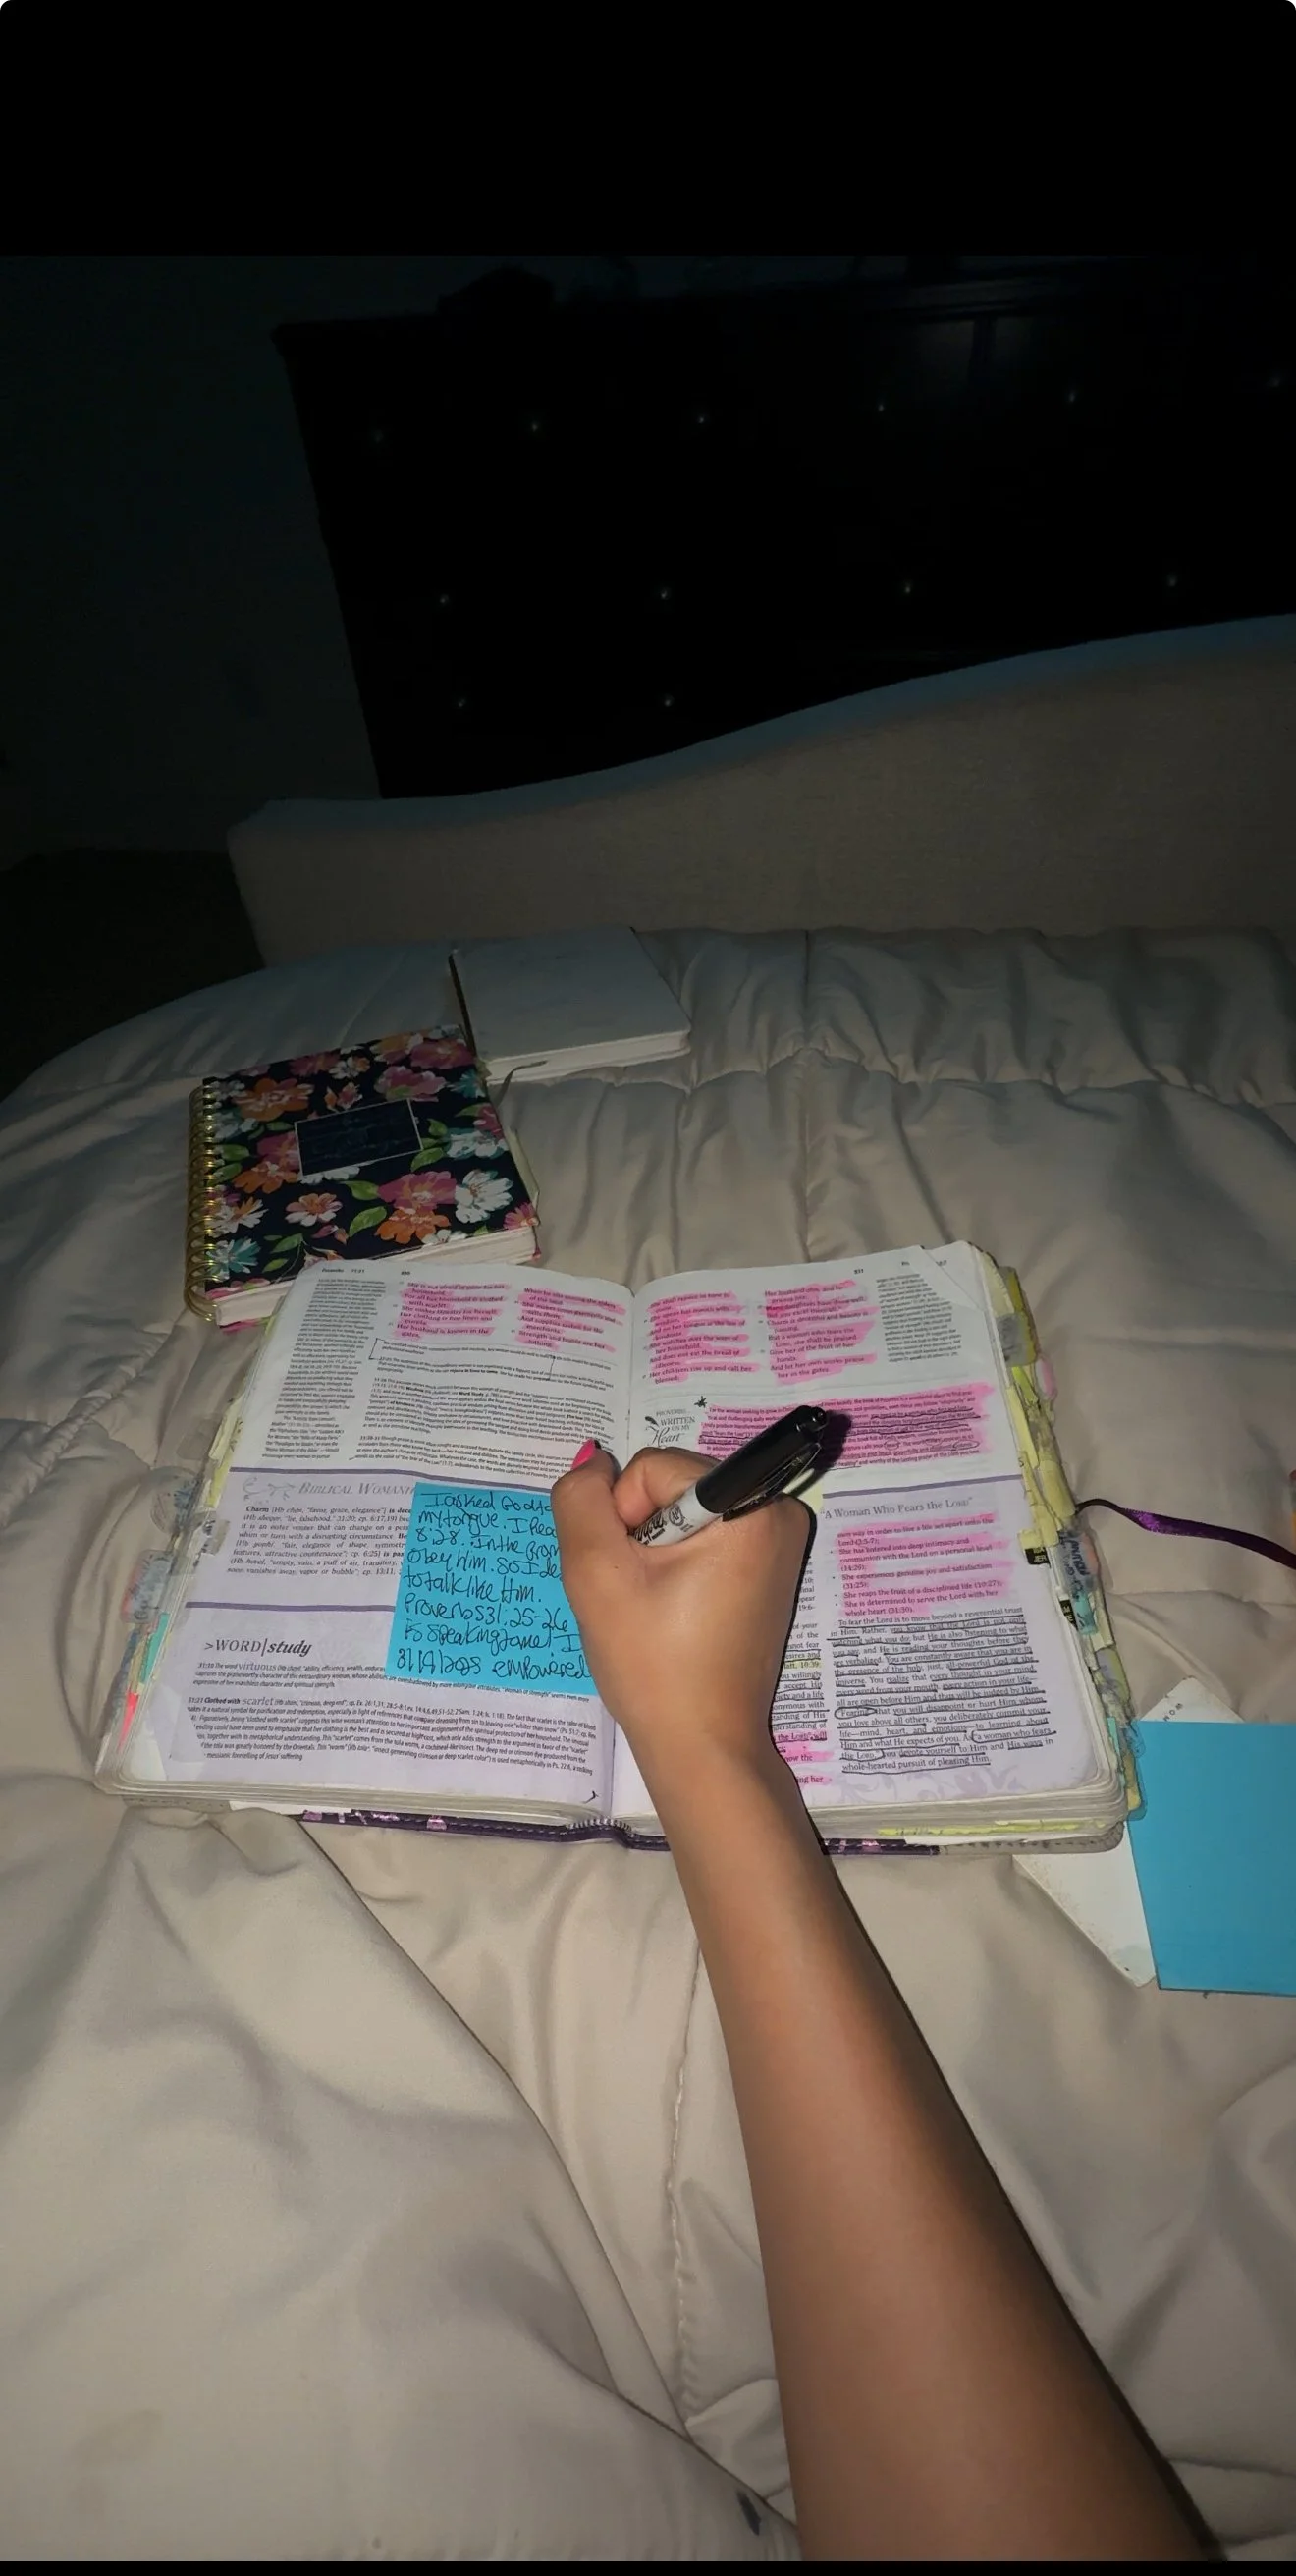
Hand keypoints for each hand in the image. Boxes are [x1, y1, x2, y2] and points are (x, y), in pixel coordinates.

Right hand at [550, 1446, 809, 1795]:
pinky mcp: (770, 1571)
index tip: (632, 1578)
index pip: (652, 1469)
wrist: (701, 1744)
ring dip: (654, 1554)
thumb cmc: (651, 1662)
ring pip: (681, 1514)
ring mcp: (779, 1544)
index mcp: (752, 1508)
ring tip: (658, 1609)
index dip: (622, 1519)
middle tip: (642, 1598)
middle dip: (639, 1534)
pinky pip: (704, 1540)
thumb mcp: (595, 1575)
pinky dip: (677, 1568)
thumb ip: (580, 1501)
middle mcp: (779, 1514)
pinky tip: (675, 1613)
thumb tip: (595, 1461)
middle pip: (670, 1486)